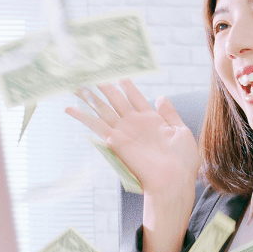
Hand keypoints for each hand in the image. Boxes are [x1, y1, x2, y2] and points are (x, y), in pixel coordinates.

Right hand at [66, 79, 199, 251]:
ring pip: (103, 109)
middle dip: (103, 86)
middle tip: (91, 72)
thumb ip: (170, 114)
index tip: (118, 73)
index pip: (135, 97)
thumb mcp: (181, 131)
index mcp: (152, 120)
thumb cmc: (182, 161)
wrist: (175, 179)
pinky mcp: (116, 142)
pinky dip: (82, 116)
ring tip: (76, 83)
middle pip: (115, 100)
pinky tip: (69, 108)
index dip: (127, 85)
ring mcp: (124, 132)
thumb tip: (161, 96)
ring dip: (89, 96)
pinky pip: (96, 126)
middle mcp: (135, 124)